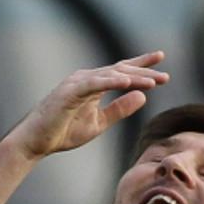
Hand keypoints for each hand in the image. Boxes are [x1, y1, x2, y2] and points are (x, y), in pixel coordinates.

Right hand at [7, 53, 168, 159]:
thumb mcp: (99, 123)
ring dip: (134, 77)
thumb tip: (143, 97)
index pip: (121, 71)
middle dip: (144, 72)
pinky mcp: (70, 91)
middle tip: (166, 76)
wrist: (37, 142)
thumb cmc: (63, 132)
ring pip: (111, 75)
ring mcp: (78, 82)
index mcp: (93, 84)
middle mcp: (87, 78)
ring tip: (154, 82)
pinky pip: (96, 83)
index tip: (162, 61)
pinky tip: (130, 83)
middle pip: (120, 70)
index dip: (142, 66)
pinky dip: (113, 82)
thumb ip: (119, 110)